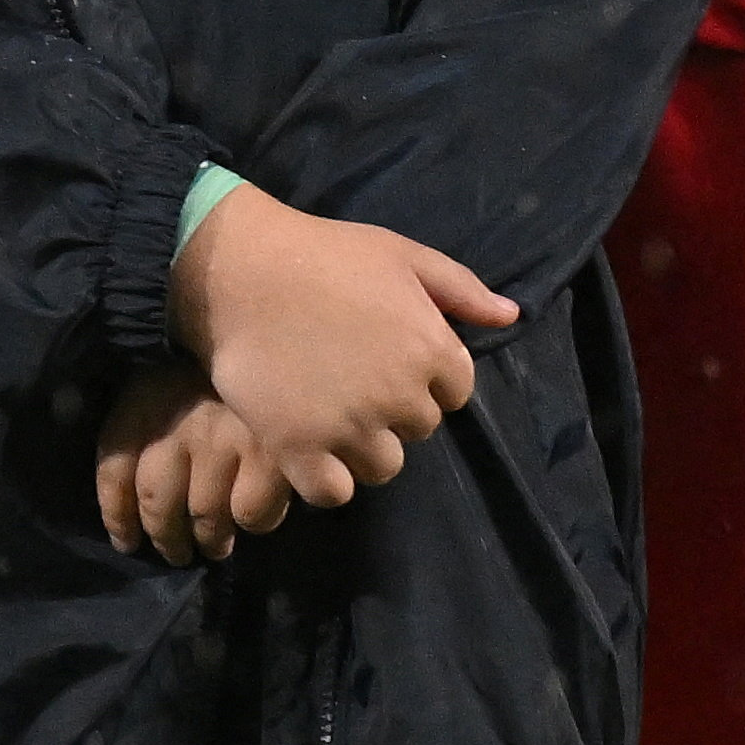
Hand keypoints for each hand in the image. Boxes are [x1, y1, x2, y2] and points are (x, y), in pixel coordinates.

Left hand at [96, 368, 298, 564]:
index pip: (113, 469)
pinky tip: (253, 517)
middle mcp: (178, 424)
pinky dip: (253, 523)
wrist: (278, 336)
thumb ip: (145, 426)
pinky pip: (253, 515)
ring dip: (208, 541)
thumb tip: (131, 493)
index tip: (126, 541)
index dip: (116, 514)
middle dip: (163, 537)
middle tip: (175, 551)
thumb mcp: (165, 380)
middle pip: (156, 502)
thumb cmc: (212, 367)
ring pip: (205, 517)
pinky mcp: (272, 457)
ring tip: (213, 546)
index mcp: (143, 400)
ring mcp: (225, 442)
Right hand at [172, 189, 512, 504]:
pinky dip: (321, 477)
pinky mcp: (301, 447)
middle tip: (343, 376)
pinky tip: (303, 446)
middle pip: (416, 430)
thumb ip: (460, 287)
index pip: (453, 393)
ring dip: (358, 446)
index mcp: (432, 349)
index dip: (418, 377)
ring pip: (381, 466)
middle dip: (388, 410)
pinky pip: (332, 492)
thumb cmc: (319, 253)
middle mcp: (401, 396)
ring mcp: (351, 426)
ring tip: (322, 409)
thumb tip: (512, 317)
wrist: (232, 265)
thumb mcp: (397, 253)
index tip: (377, 356)